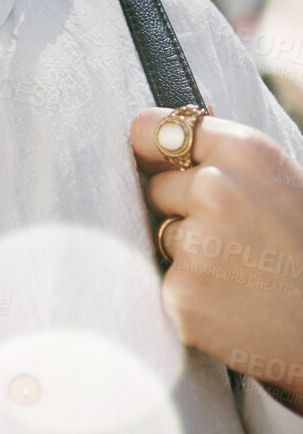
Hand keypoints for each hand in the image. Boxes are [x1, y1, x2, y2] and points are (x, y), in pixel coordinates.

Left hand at [131, 107, 302, 412]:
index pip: (152, 129)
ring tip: (242, 274)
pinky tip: (234, 305)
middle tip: (234, 239)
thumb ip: (223, 159)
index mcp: (246, 153)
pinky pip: (166, 282)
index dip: (152, 151)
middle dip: (179, 210)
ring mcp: (197, 244)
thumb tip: (162, 133)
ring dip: (187, 255)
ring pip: (161, 237)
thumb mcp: (282, 184)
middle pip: (153, 188)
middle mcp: (217, 189)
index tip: (158, 164)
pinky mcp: (183, 294)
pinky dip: (191, 295)